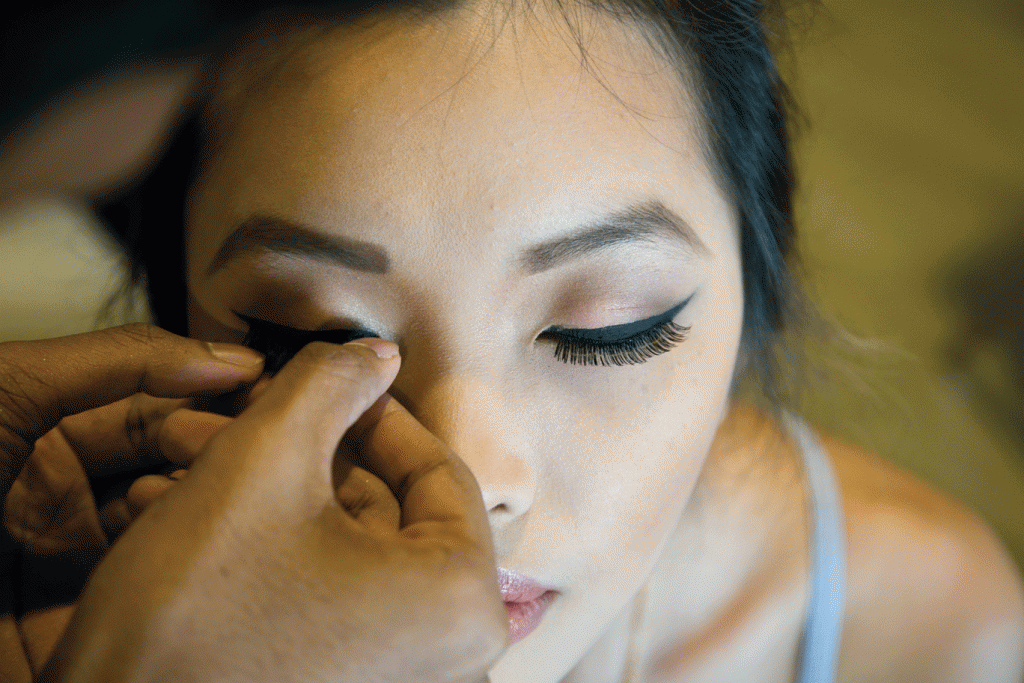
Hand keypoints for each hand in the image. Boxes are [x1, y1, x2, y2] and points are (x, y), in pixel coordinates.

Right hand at [42, 340, 508, 682]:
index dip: (377, 414)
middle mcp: (451, 656)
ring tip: (210, 465)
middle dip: (316, 458)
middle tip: (262, 423)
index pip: (439, 474)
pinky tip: (213, 523)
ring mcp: (401, 679)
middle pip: (392, 516)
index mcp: (460, 601)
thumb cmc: (192, 613)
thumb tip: (376, 355)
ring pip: (355, 555)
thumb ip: (330, 386)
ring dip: (286, 501)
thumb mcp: (262, 462)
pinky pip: (336, 602)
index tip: (333, 384)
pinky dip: (284, 556)